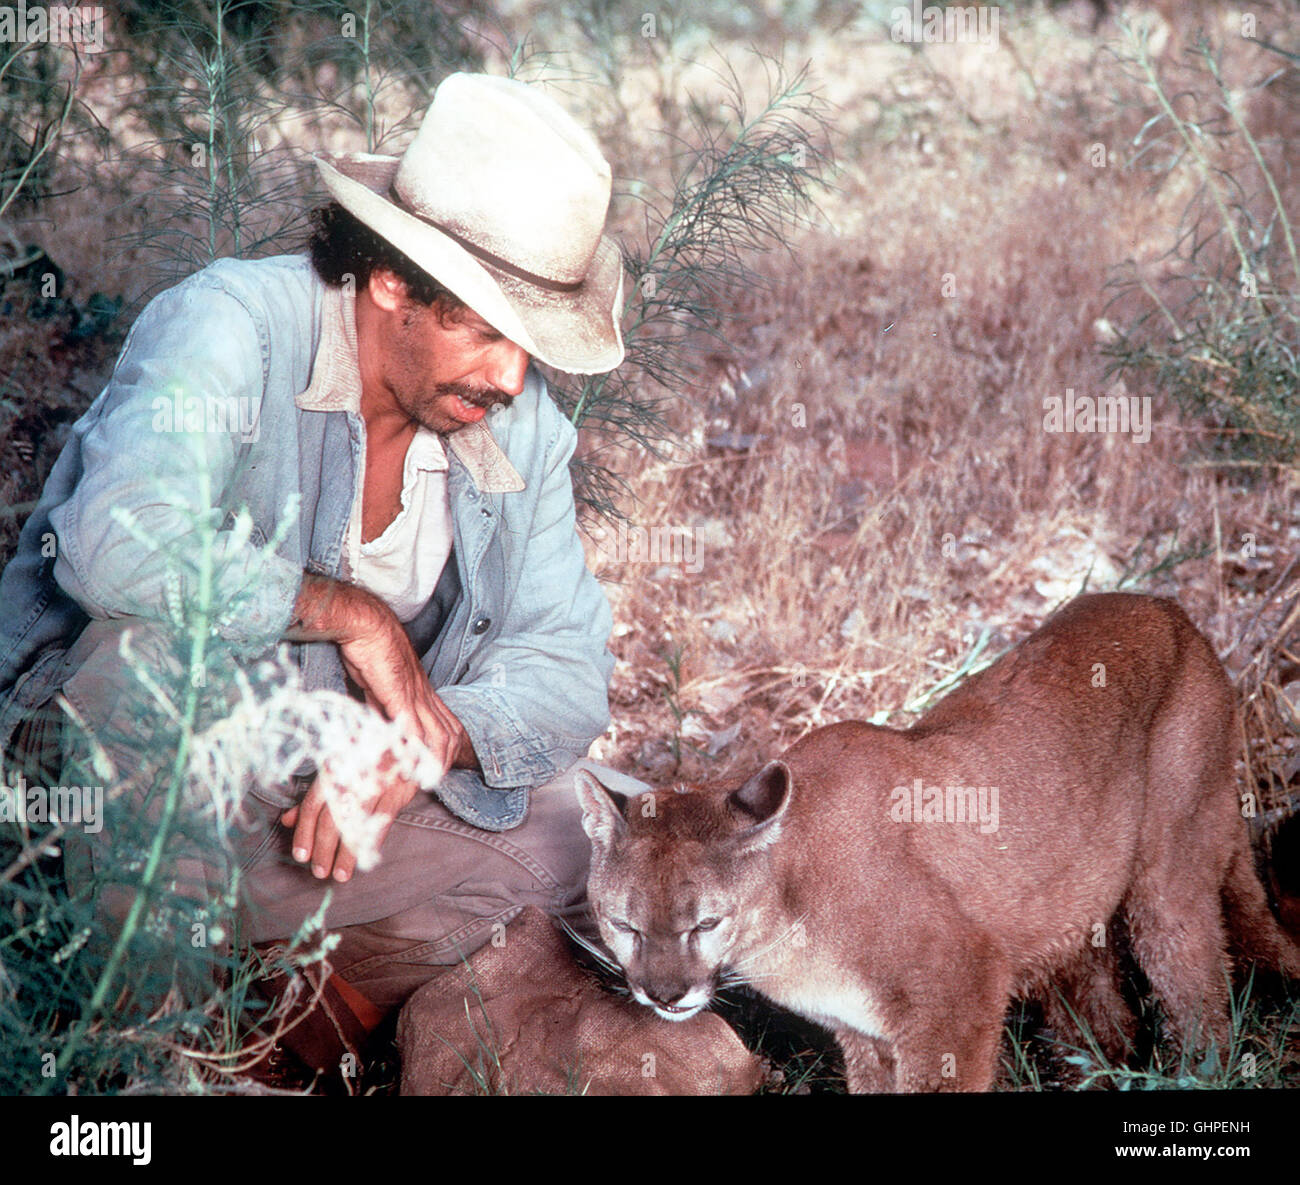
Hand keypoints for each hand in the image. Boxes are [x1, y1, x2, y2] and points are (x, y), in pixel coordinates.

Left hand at [280, 761, 418, 881]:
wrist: (405, 735)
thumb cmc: (366, 752)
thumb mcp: (336, 766)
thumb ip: (313, 794)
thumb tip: (287, 820)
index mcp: (333, 767)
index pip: (312, 805)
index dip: (304, 832)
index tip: (300, 855)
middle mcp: (352, 775)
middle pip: (332, 818)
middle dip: (324, 848)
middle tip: (319, 871)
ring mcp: (376, 783)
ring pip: (357, 824)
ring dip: (347, 853)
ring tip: (339, 874)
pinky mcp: (399, 790)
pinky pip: (383, 822)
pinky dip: (373, 842)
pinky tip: (365, 859)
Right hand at [287, 574, 478, 774]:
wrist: (366, 626)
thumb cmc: (371, 652)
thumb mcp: (378, 687)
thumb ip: (383, 708)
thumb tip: (381, 729)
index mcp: (423, 693)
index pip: (447, 726)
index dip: (444, 750)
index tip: (433, 768)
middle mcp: (426, 695)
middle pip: (450, 735)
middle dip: (445, 761)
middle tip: (432, 780)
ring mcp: (416, 696)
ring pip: (438, 735)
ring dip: (433, 760)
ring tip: (425, 780)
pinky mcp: (401, 696)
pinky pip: (413, 729)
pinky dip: (413, 750)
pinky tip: (410, 765)